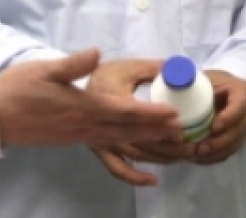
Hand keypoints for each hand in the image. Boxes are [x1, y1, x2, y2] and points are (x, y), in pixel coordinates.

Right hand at [0, 49, 181, 154]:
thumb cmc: (18, 87)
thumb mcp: (45, 69)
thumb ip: (73, 64)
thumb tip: (96, 52)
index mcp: (81, 106)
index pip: (124, 111)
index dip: (149, 113)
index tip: (171, 114)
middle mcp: (83, 125)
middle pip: (127, 131)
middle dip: (155, 132)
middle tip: (182, 132)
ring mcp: (77, 135)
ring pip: (117, 140)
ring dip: (143, 141)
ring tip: (165, 142)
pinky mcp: (70, 140)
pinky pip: (104, 147)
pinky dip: (123, 148)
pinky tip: (131, 146)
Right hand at [86, 59, 193, 184]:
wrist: (60, 94)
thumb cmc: (98, 77)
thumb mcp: (120, 67)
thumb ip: (145, 66)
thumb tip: (172, 66)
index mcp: (104, 99)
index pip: (131, 110)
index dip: (153, 114)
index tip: (175, 114)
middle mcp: (100, 124)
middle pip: (136, 134)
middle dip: (163, 137)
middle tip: (186, 136)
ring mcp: (100, 141)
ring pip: (132, 152)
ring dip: (158, 154)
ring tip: (181, 153)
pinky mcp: (99, 151)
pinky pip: (117, 169)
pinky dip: (135, 177)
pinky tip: (153, 180)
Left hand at [192, 70, 245, 164]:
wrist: (222, 88)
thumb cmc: (212, 81)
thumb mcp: (206, 77)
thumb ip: (195, 81)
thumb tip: (174, 83)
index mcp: (244, 92)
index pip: (240, 106)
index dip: (228, 118)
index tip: (213, 127)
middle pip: (238, 131)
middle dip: (218, 142)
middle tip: (199, 149)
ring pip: (234, 144)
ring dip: (214, 153)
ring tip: (194, 156)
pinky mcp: (239, 138)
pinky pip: (228, 151)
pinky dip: (213, 157)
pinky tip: (198, 158)